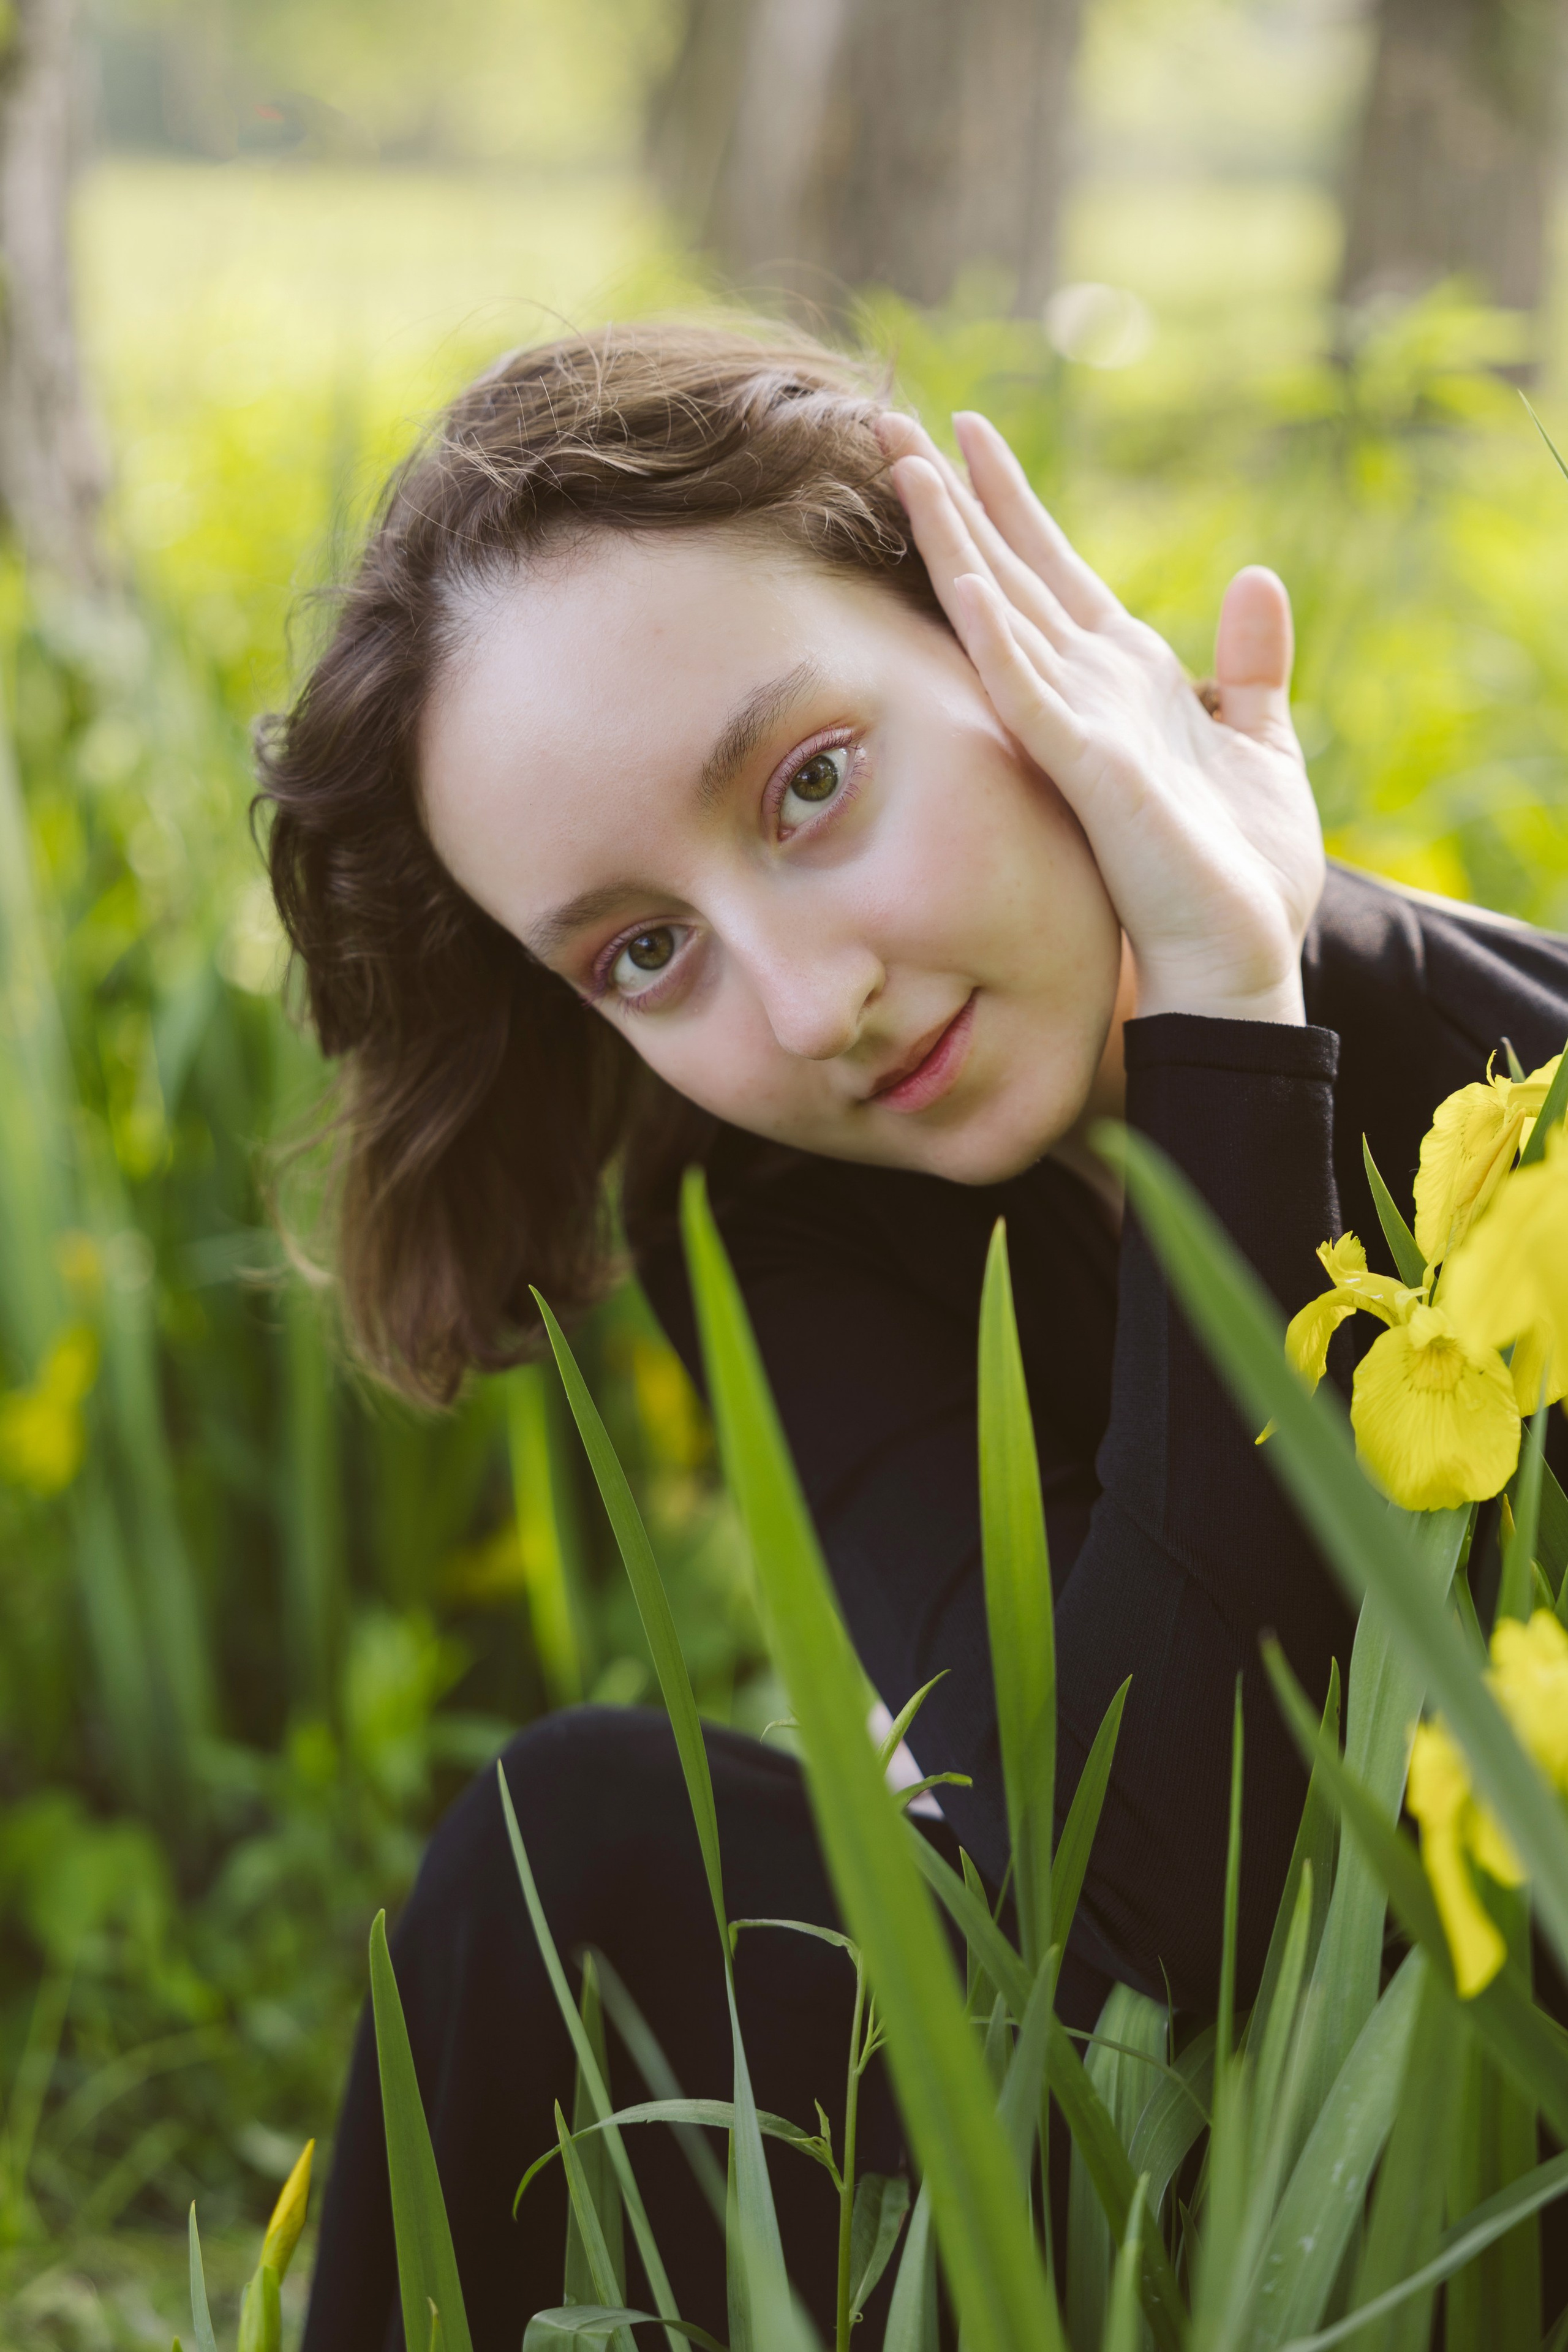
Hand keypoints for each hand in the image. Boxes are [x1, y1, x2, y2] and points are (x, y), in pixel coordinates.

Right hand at [881, 411, 1325, 1025]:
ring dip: (952, 539)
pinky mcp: (1087, 770)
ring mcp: (1077, 729)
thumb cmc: (1242, 874)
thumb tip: (1253, 576)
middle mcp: (1085, 694)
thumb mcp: (1262, 741)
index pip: (1051, 572)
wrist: (1241, 958)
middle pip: (1003, 573)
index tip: (968, 433)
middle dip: (951, 497)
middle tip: (891, 420)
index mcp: (1123, 681)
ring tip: (905, 462)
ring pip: (998, 614)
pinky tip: (964, 579)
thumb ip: (1252, 661)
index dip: (1007, 502)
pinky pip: (1027, 692)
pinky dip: (994, 637)